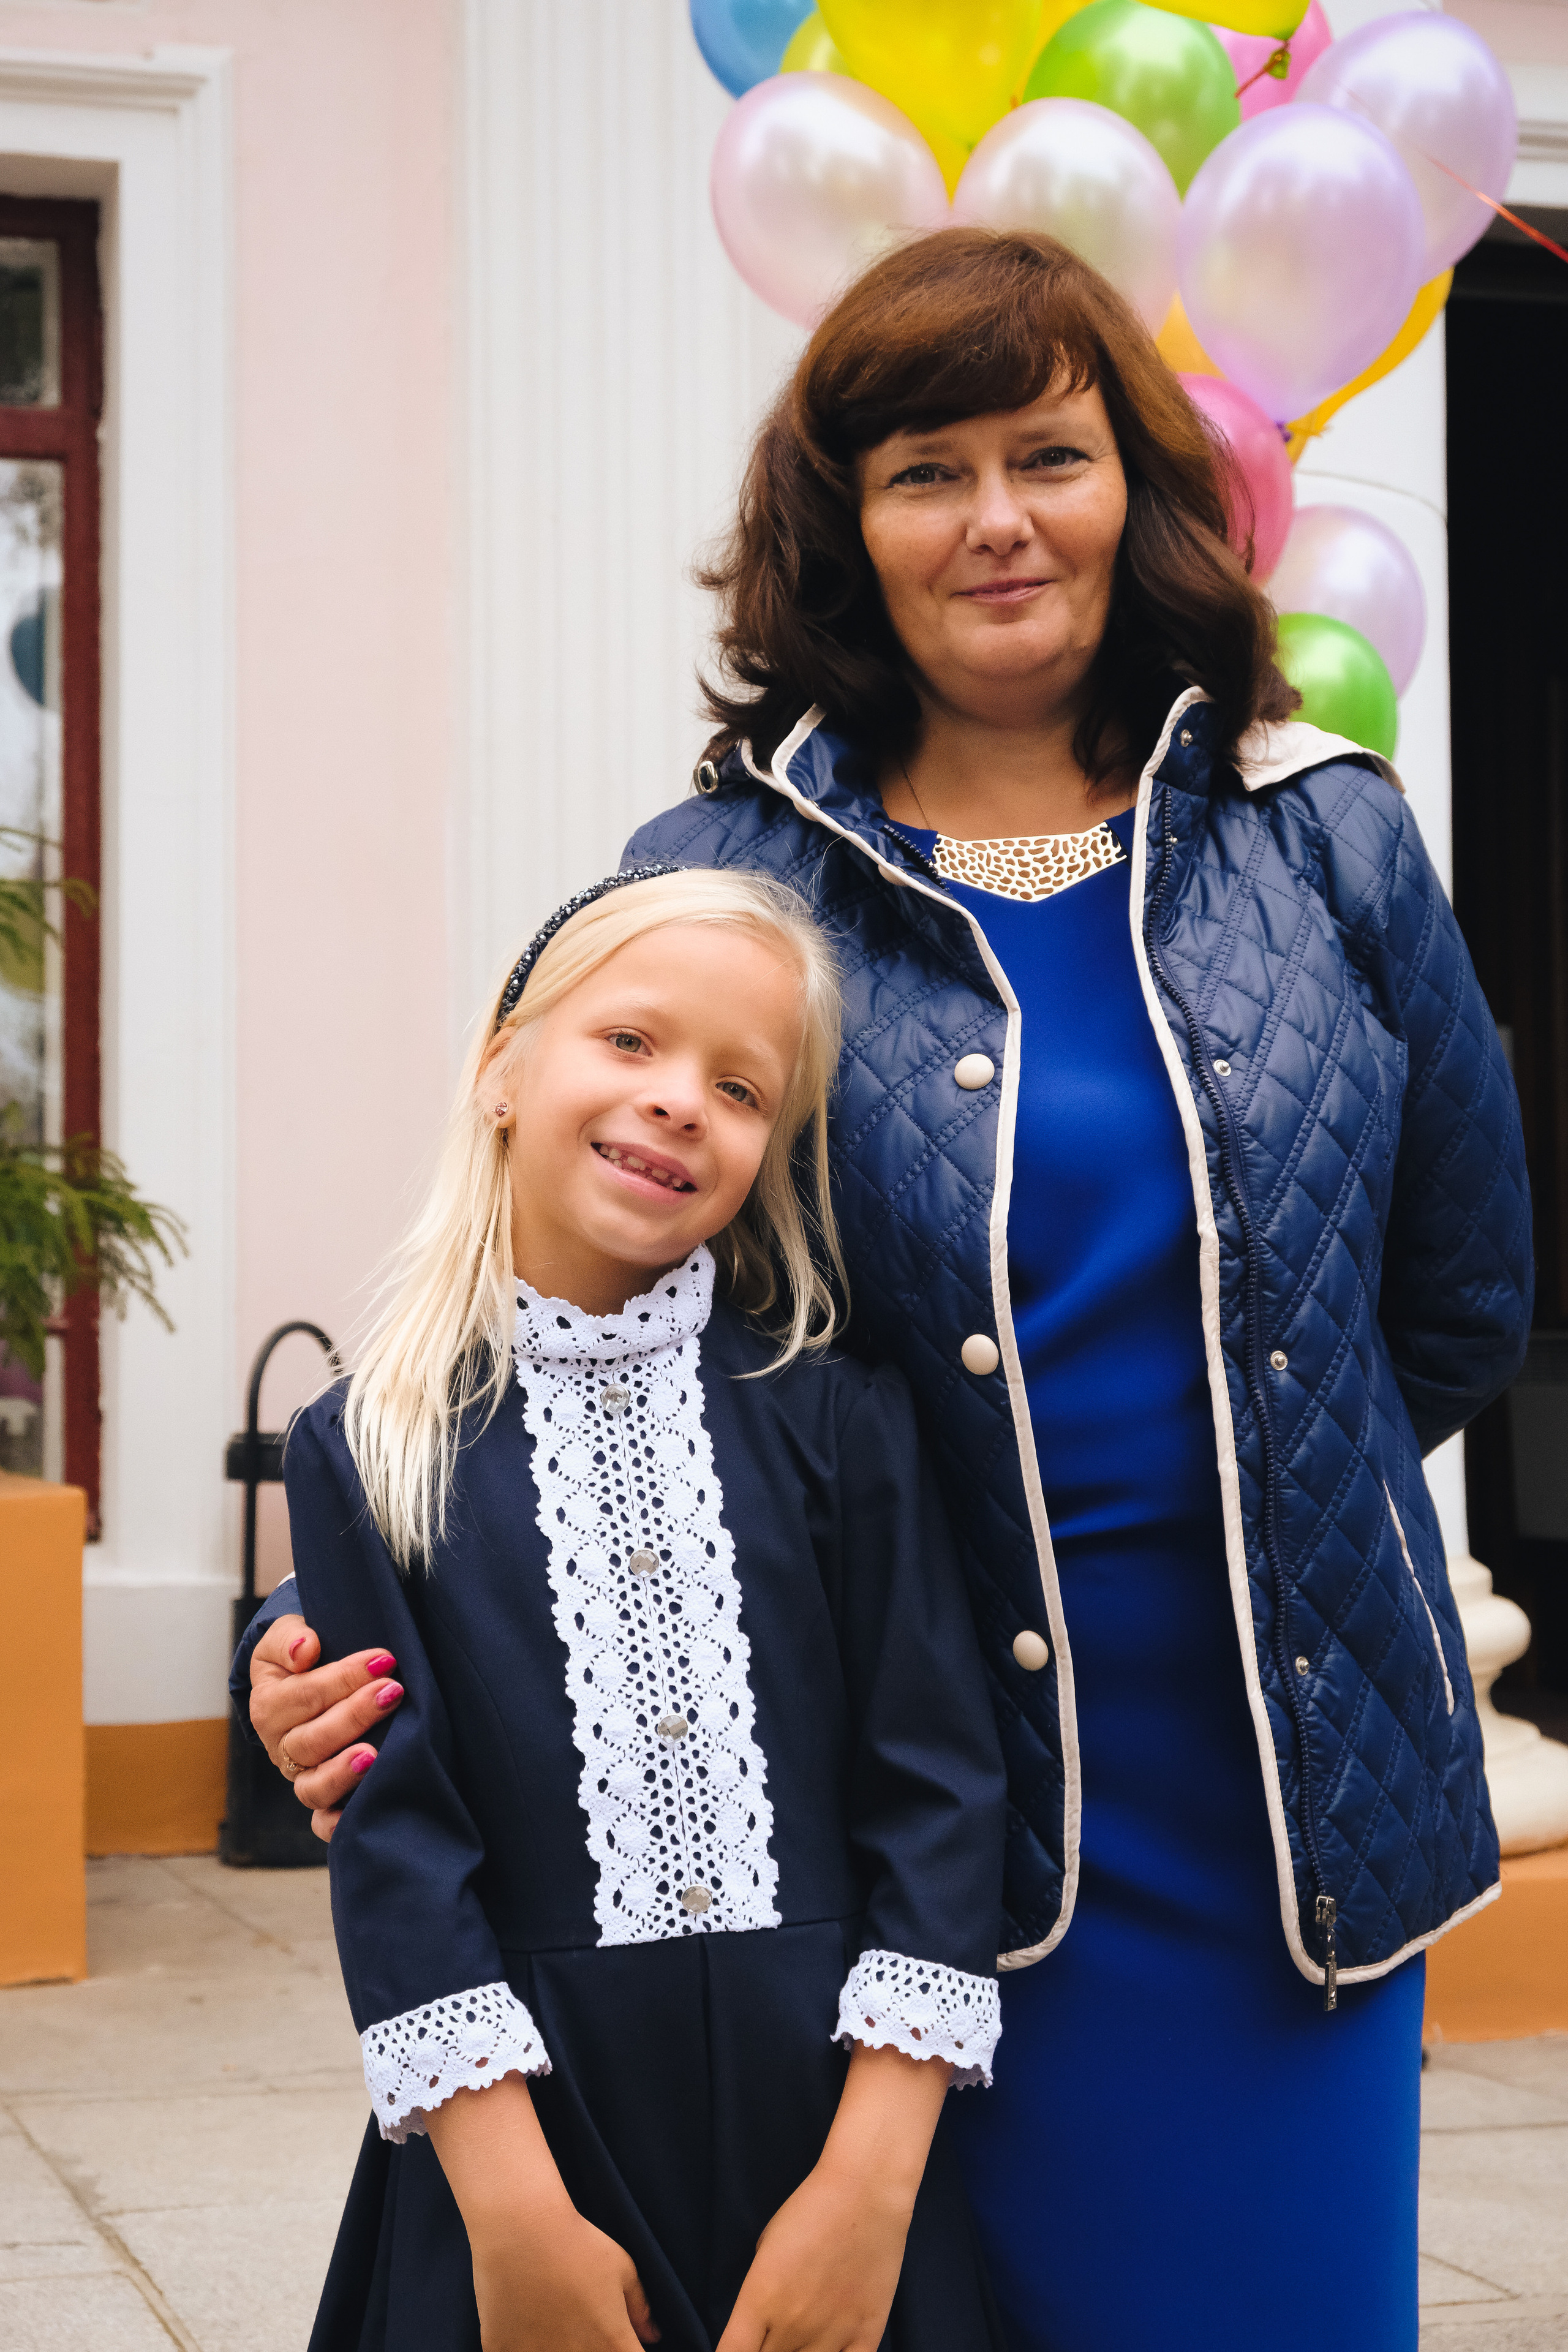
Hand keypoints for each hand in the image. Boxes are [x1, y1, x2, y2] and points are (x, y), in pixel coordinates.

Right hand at [248, 1613, 403, 1842]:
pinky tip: (355, 1816)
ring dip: (343, 1771)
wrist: (308, 1678)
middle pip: (310, 1741)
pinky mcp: (321, 1798)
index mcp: (269, 1704)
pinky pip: (320, 1822)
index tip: (383, 1659)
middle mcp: (281, 1746)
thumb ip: (291, 1637)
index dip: (342, 1678)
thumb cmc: (305, 1654)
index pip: (303, 1695)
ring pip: (313, 1785)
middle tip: (392, 1692)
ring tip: (374, 1755)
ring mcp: (300, 1776)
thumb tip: (305, 1650)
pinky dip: (333, 1824)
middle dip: (354, 1715)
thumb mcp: (288, 1635)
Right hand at [428, 2076, 658, 2351]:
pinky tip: (526, 2324)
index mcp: (612, 2344)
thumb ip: (639, 2307)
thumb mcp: (622, 2267)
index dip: (629, 2350)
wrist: (520, 2227)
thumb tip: (652, 2335)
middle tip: (586, 2325)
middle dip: (595, 2349)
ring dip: (559, 2349)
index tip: (622, 2339)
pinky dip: (524, 2346)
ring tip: (554, 2321)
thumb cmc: (577, 2242)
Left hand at [715, 2159, 912, 2351]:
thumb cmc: (810, 2208)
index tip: (741, 2349)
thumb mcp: (766, 2247)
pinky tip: (829, 2350)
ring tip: (801, 2340)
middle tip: (773, 2336)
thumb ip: (760, 2294)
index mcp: (759, 2300)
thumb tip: (761, 2325)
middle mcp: (791, 2325)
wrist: (866, 2190)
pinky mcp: (866, 2334)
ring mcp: (831, 2334)